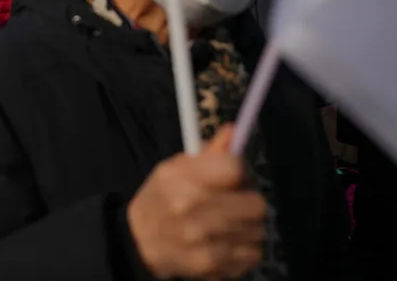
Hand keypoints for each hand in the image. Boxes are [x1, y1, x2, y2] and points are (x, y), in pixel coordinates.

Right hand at [127, 126, 266, 279]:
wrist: (138, 242)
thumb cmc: (160, 199)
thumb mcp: (174, 169)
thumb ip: (208, 153)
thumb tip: (234, 131)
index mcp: (180, 181)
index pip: (235, 169)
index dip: (241, 171)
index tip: (235, 176)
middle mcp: (192, 212)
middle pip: (256, 204)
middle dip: (249, 200)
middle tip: (236, 200)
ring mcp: (204, 243)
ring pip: (258, 230)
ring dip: (248, 226)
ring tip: (228, 222)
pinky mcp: (213, 266)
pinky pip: (253, 254)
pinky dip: (244, 248)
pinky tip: (227, 241)